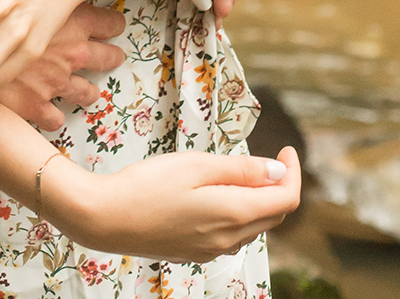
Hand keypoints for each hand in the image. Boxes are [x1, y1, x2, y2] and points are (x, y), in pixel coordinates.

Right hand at [0, 2, 124, 129]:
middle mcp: (70, 51)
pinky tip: (52, 114)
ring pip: (84, 91)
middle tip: (115, 55)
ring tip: (90, 91)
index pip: (106, 21)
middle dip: (110, 57)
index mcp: (71, 19)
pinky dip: (53, 116)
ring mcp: (55, 80)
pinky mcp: (35, 105)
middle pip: (104, 57)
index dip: (113, 22)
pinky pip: (53, 117)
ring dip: (87, 91)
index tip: (117, 22)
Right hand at [46, 145, 300, 261]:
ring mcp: (212, 250)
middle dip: (278, 186)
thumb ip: (241, 170)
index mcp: (234, 214)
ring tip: (240, 173)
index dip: (293, 173)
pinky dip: (238, 213)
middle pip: (273, 215)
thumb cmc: (148, 184)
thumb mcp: (196, 165)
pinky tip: (217, 195)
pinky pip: (232, 234)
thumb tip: (278, 172)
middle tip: (268, 157)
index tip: (287, 149)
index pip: (286, 200)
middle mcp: (230, 239)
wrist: (106, 218)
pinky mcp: (196, 252)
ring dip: (258, 200)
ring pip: (253, 226)